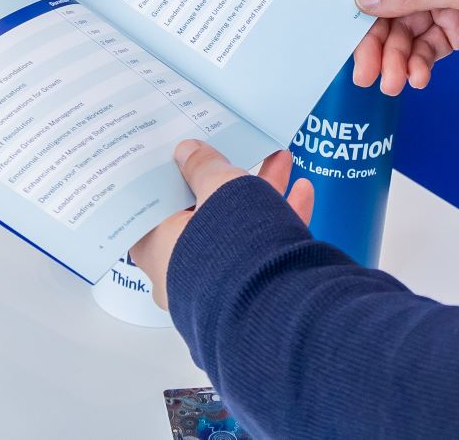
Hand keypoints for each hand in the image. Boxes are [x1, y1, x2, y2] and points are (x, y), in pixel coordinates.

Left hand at [129, 140, 314, 311]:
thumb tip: (188, 152)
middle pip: (203, 216)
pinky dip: (280, 223)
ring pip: (238, 233)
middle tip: (240, 155)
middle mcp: (181, 274)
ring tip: (282, 163)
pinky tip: (303, 195)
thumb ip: (203, 167)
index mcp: (157, 249)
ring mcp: (217, 287)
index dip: (173, 182)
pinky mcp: (251, 295)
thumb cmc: (230, 247)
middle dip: (228, 183)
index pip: (155, 210)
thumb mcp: (218, 188)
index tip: (187, 160)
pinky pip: (262, 254)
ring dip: (262, 197)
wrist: (274, 307)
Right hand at [351, 0, 458, 93]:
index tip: (338, 24)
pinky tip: (417, 79)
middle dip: (376, 41)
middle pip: (388, 6)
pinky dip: (419, 64)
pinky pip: (427, 46)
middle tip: (363, 73)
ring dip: (396, 59)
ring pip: (405, 32)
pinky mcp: (455, 26)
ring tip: (394, 85)